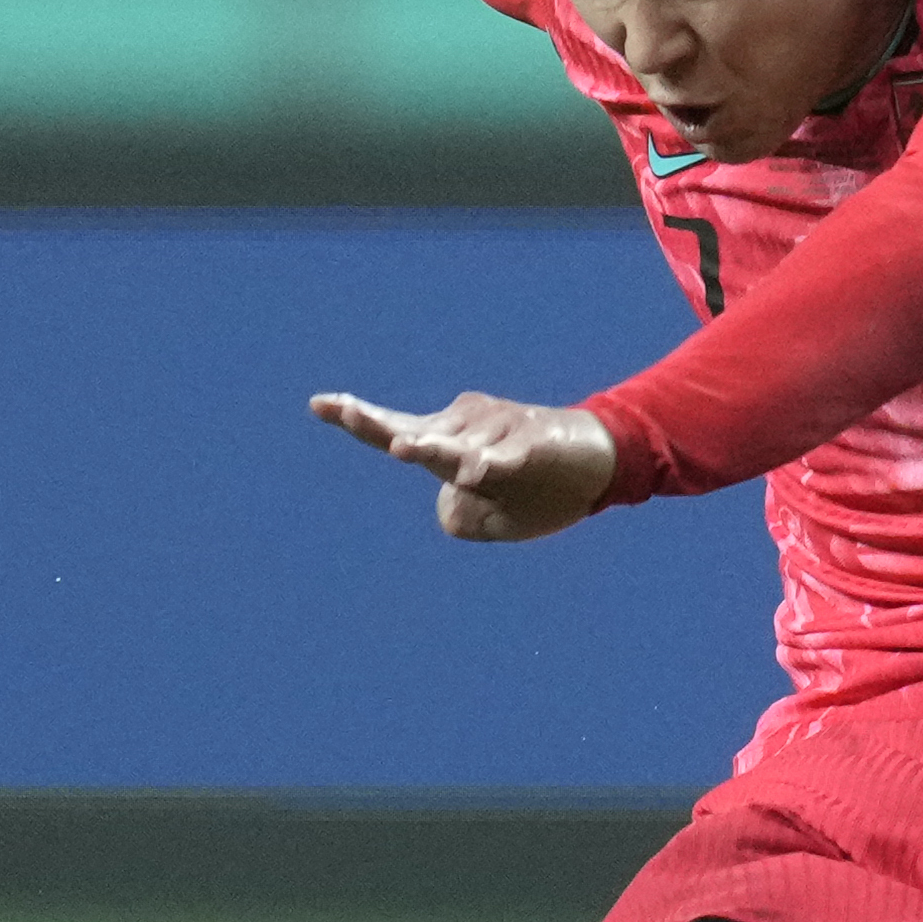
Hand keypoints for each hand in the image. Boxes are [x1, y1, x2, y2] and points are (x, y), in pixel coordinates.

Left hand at [310, 386, 616, 541]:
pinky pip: (505, 458)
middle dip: (381, 427)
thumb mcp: (493, 518)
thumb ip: (460, 515)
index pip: (397, 431)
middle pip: (418, 434)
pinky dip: (490, 464)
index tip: (321, 403)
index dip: (359, 421)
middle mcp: (467, 431)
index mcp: (450, 447)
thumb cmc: (540, 488)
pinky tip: (474, 471)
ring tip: (439, 462)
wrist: (602, 463)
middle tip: (349, 413)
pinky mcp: (531, 442)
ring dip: (448, 457)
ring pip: (462, 454)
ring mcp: (499, 432)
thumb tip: (449, 508)